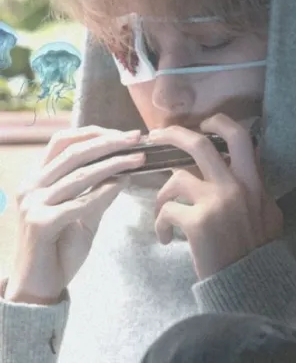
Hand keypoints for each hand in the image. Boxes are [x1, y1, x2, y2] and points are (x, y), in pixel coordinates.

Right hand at [4, 126, 145, 303]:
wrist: (40, 287)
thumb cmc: (60, 249)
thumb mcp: (85, 215)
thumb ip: (100, 193)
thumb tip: (125, 172)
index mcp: (39, 179)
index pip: (63, 142)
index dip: (93, 133)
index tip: (124, 134)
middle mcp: (31, 186)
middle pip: (73, 152)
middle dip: (109, 142)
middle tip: (137, 138)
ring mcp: (32, 204)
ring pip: (79, 174)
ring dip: (114, 164)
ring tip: (139, 159)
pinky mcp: (40, 223)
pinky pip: (79, 202)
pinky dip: (103, 191)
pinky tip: (123, 183)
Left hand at [149, 113, 283, 279]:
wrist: (248, 281)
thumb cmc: (257, 248)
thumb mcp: (267, 213)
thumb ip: (254, 189)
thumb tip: (235, 170)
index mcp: (252, 181)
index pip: (240, 138)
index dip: (219, 123)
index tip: (204, 122)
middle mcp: (235, 185)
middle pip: (199, 145)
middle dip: (174, 135)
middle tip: (156, 136)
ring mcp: (215, 202)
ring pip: (175, 179)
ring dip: (162, 195)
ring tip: (163, 211)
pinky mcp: (197, 222)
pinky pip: (166, 211)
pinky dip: (160, 224)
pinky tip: (166, 237)